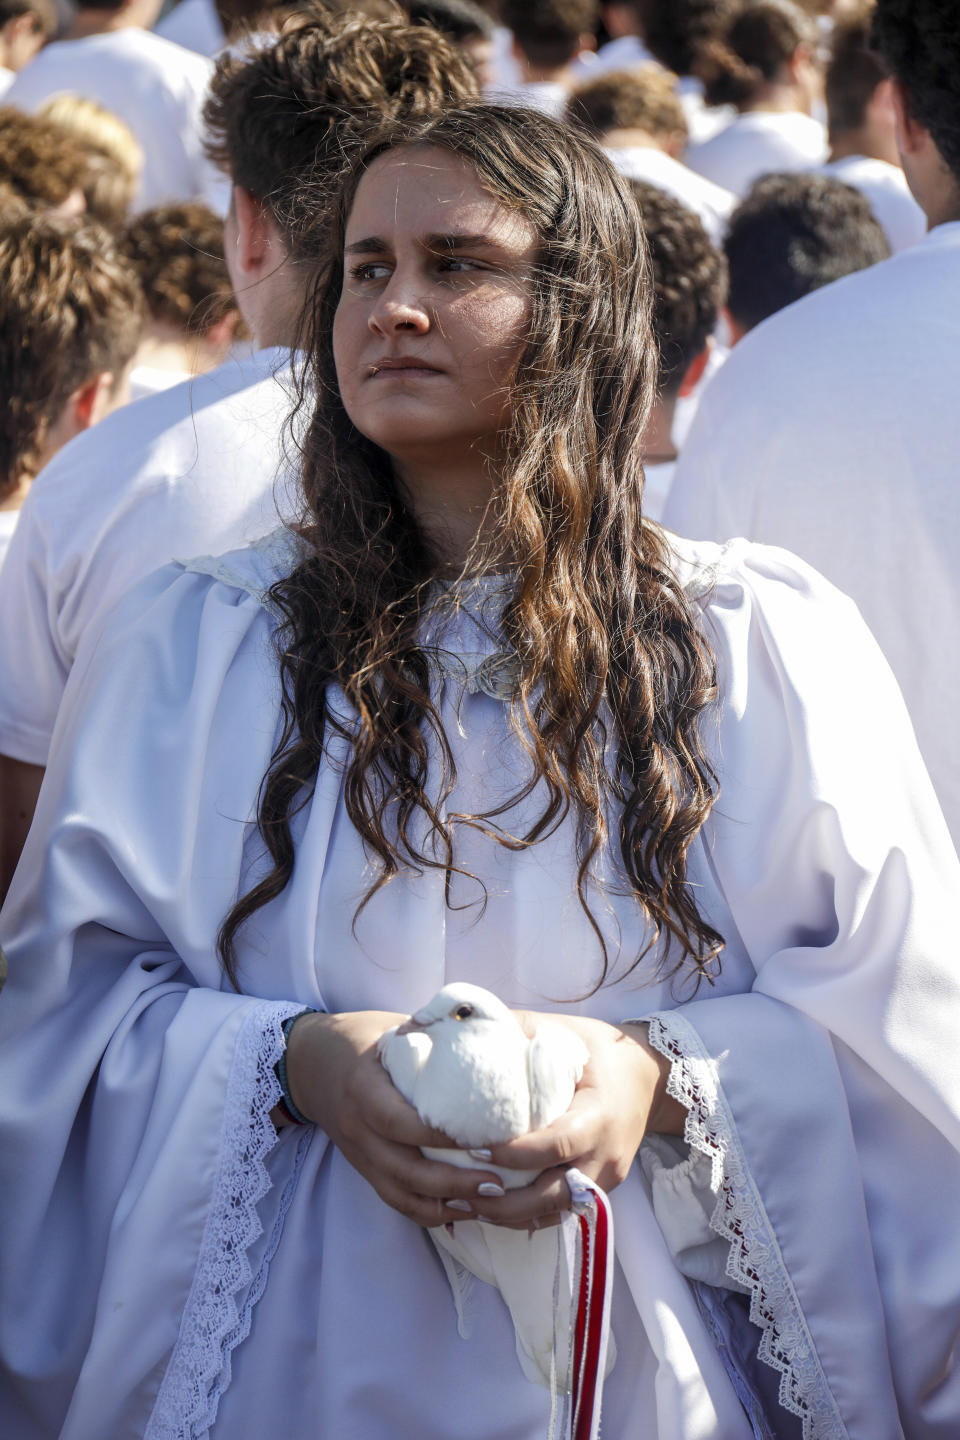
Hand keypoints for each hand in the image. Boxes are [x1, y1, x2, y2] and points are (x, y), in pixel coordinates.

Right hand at [284, 1009, 517, 1227]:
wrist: (310, 1062)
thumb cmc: (361, 1038)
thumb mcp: (392, 1027)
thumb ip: (431, 1034)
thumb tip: (488, 1028)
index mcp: (363, 1087)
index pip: (398, 1122)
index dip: (439, 1136)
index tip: (483, 1139)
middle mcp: (357, 1127)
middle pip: (403, 1170)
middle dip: (452, 1183)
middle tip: (497, 1184)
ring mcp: (357, 1153)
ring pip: (399, 1194)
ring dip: (444, 1206)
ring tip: (486, 1203)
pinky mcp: (362, 1168)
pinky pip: (393, 1199)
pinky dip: (426, 1212)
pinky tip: (459, 1212)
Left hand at [470, 1014, 684, 1231]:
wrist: (650, 1077)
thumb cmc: (602, 1051)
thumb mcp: (566, 1033)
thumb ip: (522, 1028)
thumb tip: (468, 1020)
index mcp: (599, 1116)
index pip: (558, 1145)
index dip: (517, 1154)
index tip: (477, 1148)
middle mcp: (605, 1156)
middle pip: (555, 1194)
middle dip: (506, 1200)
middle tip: (461, 1190)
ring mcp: (605, 1178)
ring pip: (555, 1213)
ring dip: (511, 1215)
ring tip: (467, 1205)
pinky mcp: (599, 1190)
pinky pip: (561, 1214)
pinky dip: (527, 1217)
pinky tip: (493, 1211)